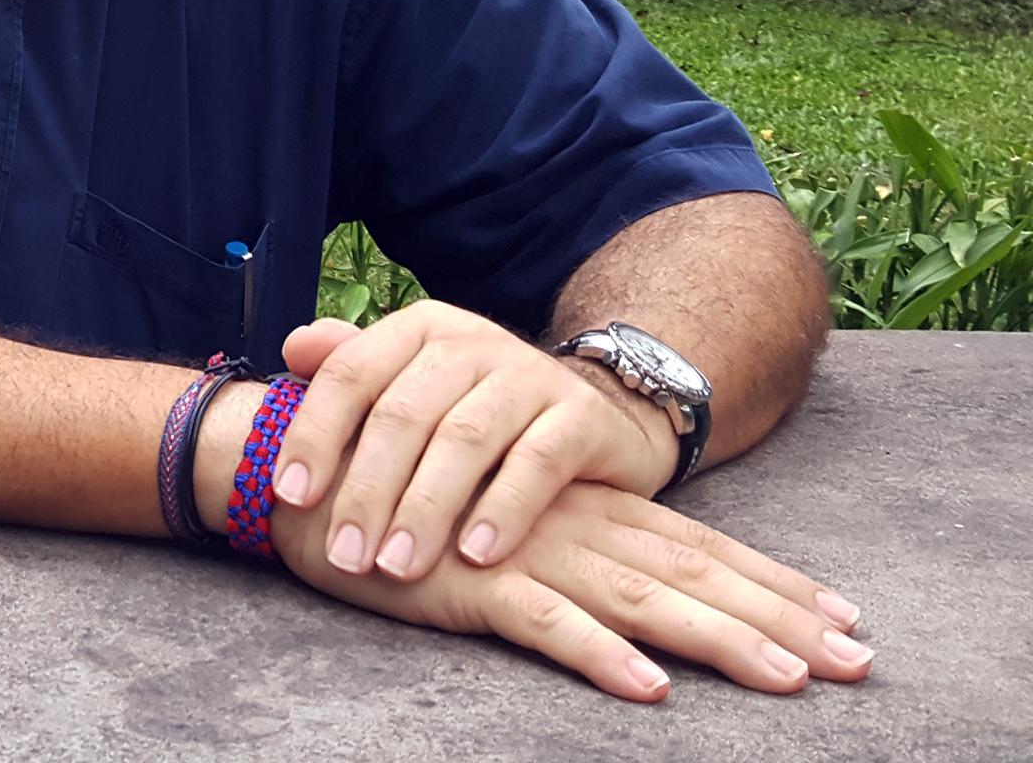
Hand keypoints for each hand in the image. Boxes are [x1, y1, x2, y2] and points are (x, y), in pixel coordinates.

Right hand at [271, 475, 873, 701]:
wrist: (301, 472)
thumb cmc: (399, 501)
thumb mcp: (490, 520)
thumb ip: (550, 538)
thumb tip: (620, 593)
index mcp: (577, 508)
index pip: (694, 546)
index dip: (770, 581)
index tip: (843, 618)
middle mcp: (566, 526)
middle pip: (690, 574)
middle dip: (778, 617)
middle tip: (859, 662)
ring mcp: (520, 552)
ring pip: (638, 600)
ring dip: (717, 640)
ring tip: (788, 680)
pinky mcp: (467, 582)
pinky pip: (542, 624)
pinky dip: (595, 654)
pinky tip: (647, 689)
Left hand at [272, 304, 675, 581]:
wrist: (592, 414)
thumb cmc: (478, 411)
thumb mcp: (415, 385)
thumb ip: (352, 368)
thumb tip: (293, 348)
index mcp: (419, 329)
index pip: (351, 373)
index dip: (314, 433)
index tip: (289, 496)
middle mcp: (472, 341)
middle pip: (403, 413)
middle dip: (367, 490)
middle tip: (345, 555)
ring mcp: (530, 374)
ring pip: (464, 439)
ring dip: (425, 508)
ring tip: (398, 566)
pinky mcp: (581, 415)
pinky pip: (537, 463)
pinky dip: (503, 510)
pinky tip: (475, 554)